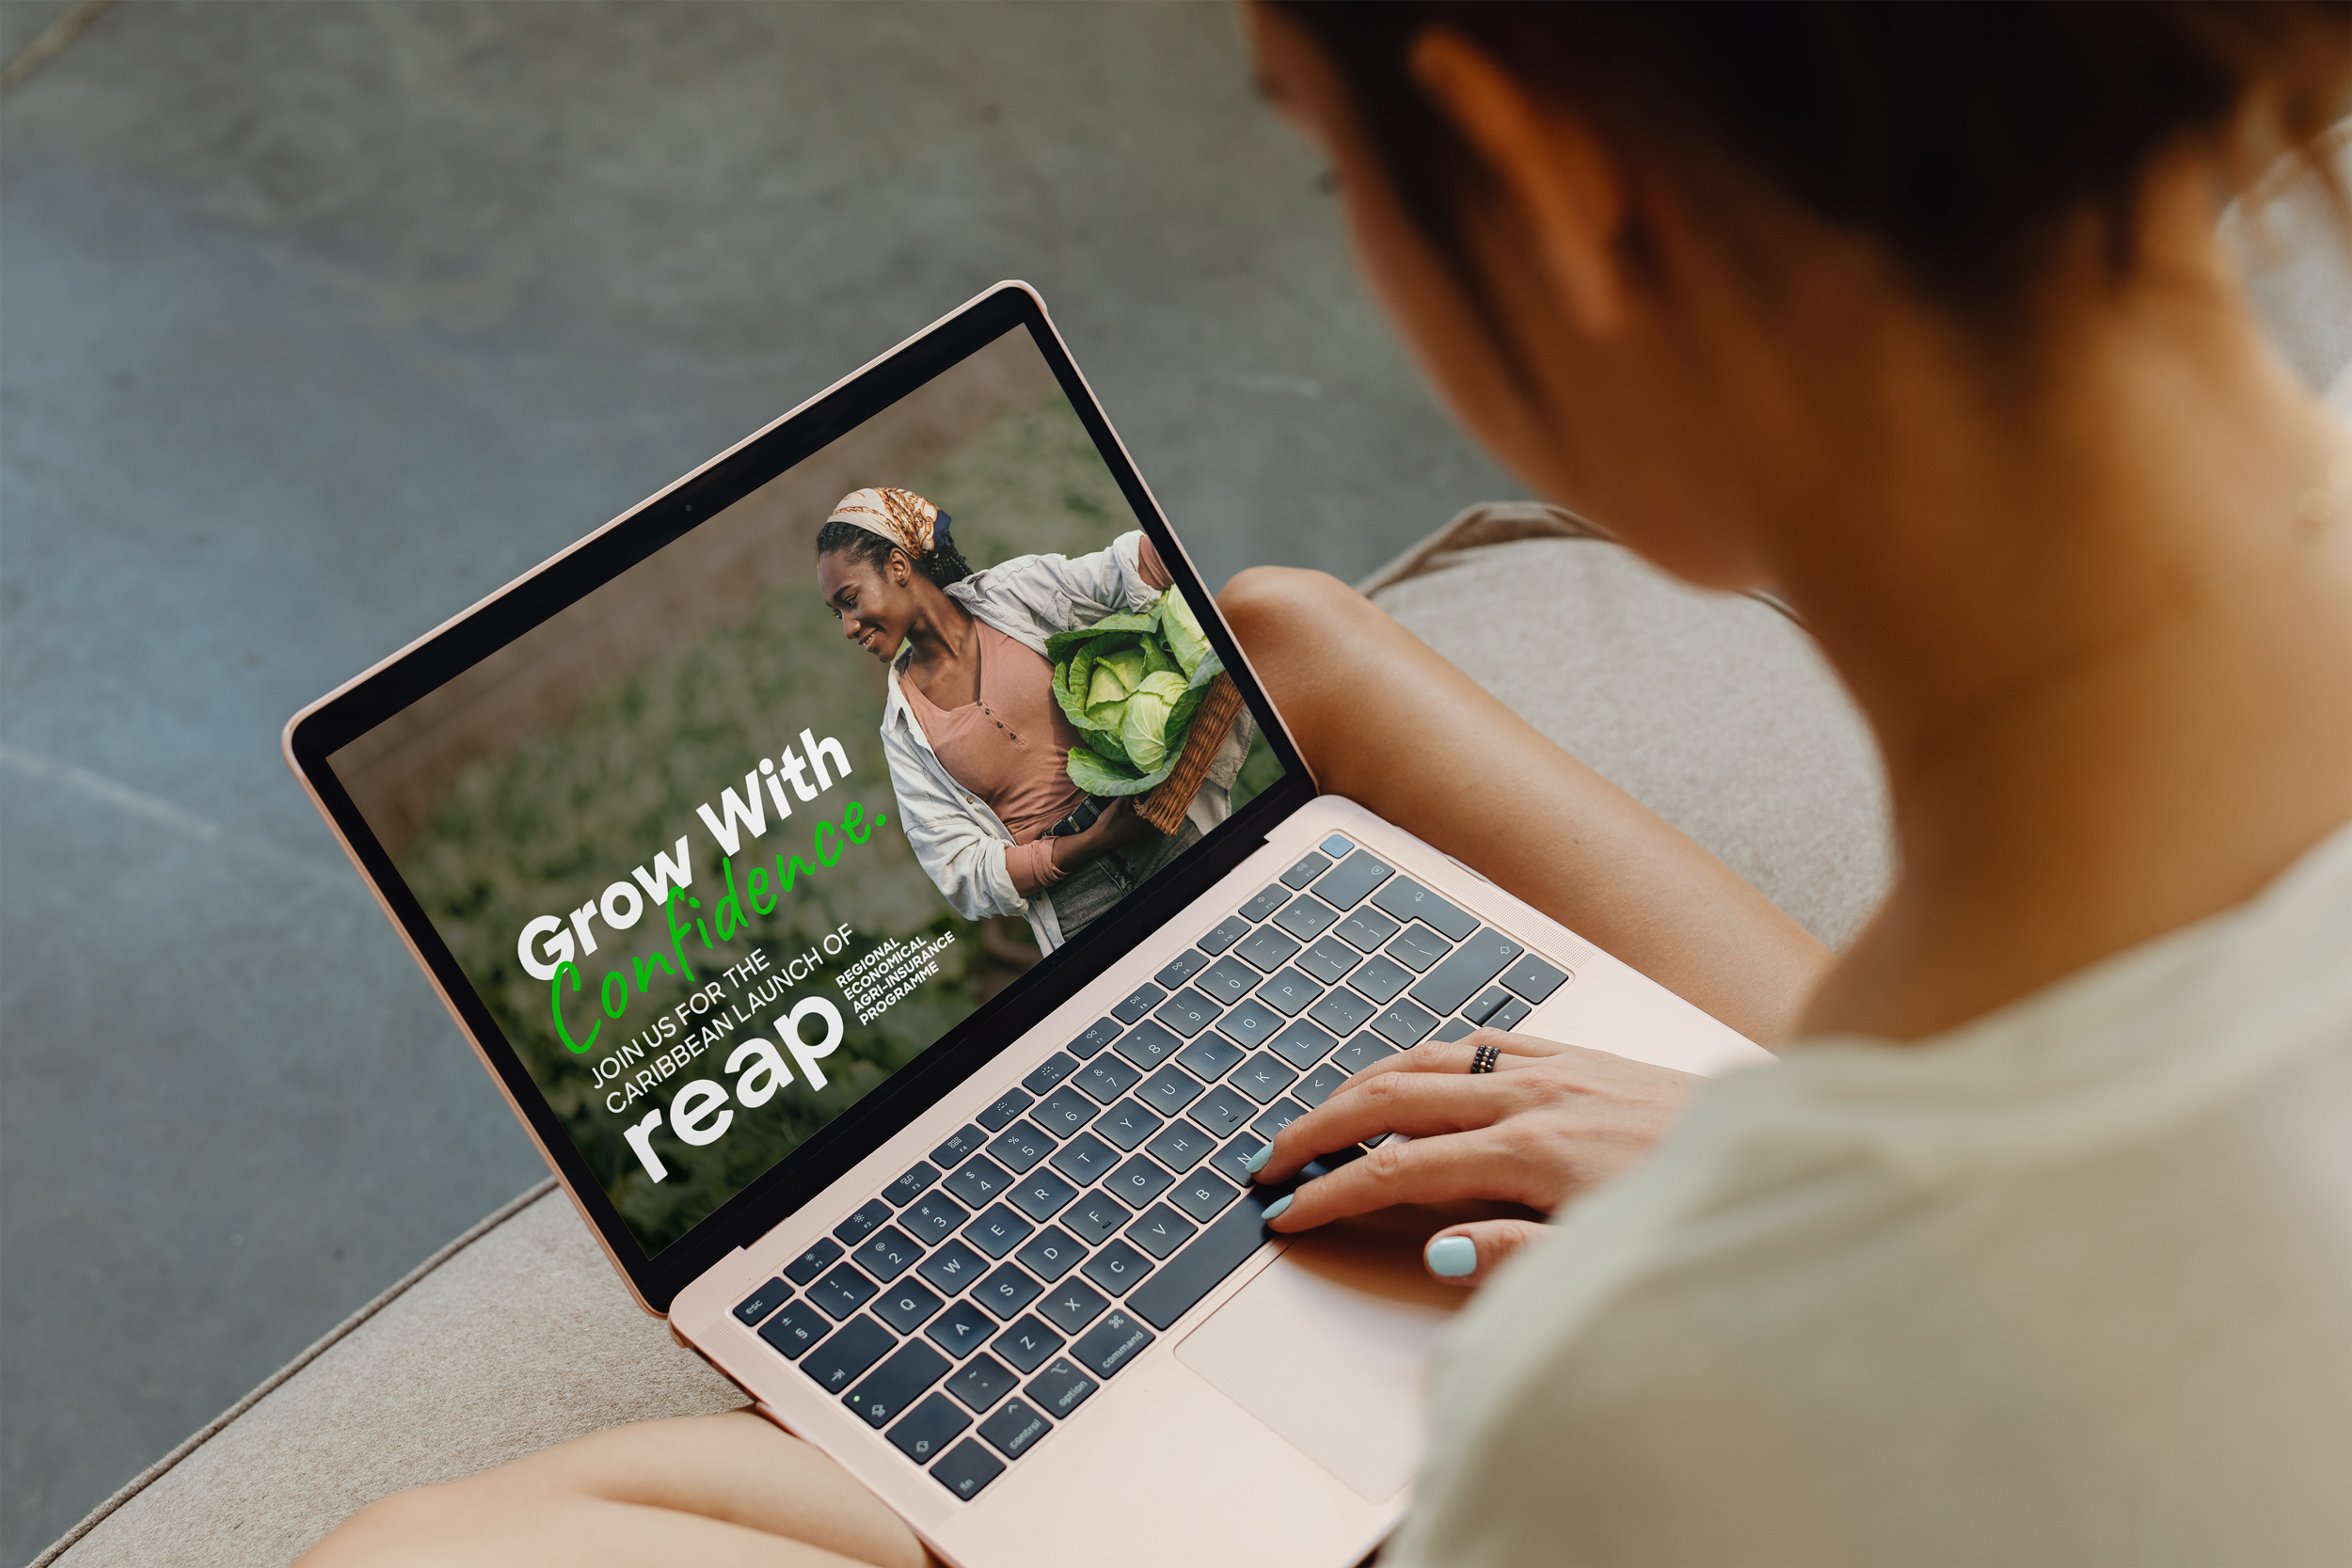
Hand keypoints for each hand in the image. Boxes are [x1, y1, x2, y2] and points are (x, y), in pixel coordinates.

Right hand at [1058, 796, 1157, 867]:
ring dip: (1154, 822)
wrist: (1098, 840)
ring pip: (1152, 829)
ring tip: (1154, 812)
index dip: (1164, 809)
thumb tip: (1135, 784)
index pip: (1159, 816)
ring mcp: (1138, 835)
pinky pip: (1145, 832)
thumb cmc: (1108, 824)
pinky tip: (1140, 819)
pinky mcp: (1132, 837)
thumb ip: (1128, 794)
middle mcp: (1143, 830)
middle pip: (1159, 826)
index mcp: (1142, 822)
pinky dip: (1146, 826)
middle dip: (1162, 817)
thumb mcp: (1117, 805)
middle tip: (1163, 808)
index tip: (1167, 802)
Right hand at [1253, 1027, 1703, 1286]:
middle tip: (1271, 1158)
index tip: (1287, 1213)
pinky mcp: (1586, 1055)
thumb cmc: (1705, 1208)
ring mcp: (1559, 1068)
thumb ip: (1517, 1258)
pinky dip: (1433, 1054)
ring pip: (1431, 1057)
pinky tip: (1421, 1070)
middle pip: (1393, 1099)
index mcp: (1533, 1152)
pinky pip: (1486, 1041)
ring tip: (1322, 1112)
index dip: (1332, 1193)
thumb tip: (1439, 1251)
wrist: (1793, 1149)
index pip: (1399, 1171)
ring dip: (1363, 1083)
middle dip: (1320, 1127)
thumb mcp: (1608, 1257)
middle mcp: (1536, 1097)